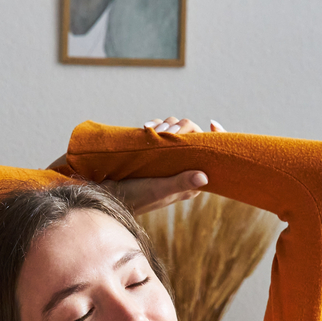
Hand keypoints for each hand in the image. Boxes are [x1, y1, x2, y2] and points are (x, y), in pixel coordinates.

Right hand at [49, 117, 224, 214]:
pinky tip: (144, 128)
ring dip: (166, 126)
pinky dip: (155, 126)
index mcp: (189, 182)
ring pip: (177, 132)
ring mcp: (167, 160)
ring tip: (150, 131)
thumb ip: (180, 183)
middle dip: (182, 129)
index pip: (210, 157)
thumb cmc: (132, 197)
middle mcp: (181, 170)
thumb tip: (205, 176)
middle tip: (165, 132)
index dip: (216, 139)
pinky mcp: (153, 153)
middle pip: (194, 138)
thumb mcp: (157, 190)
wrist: (105, 192)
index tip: (213, 123)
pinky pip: (161, 132)